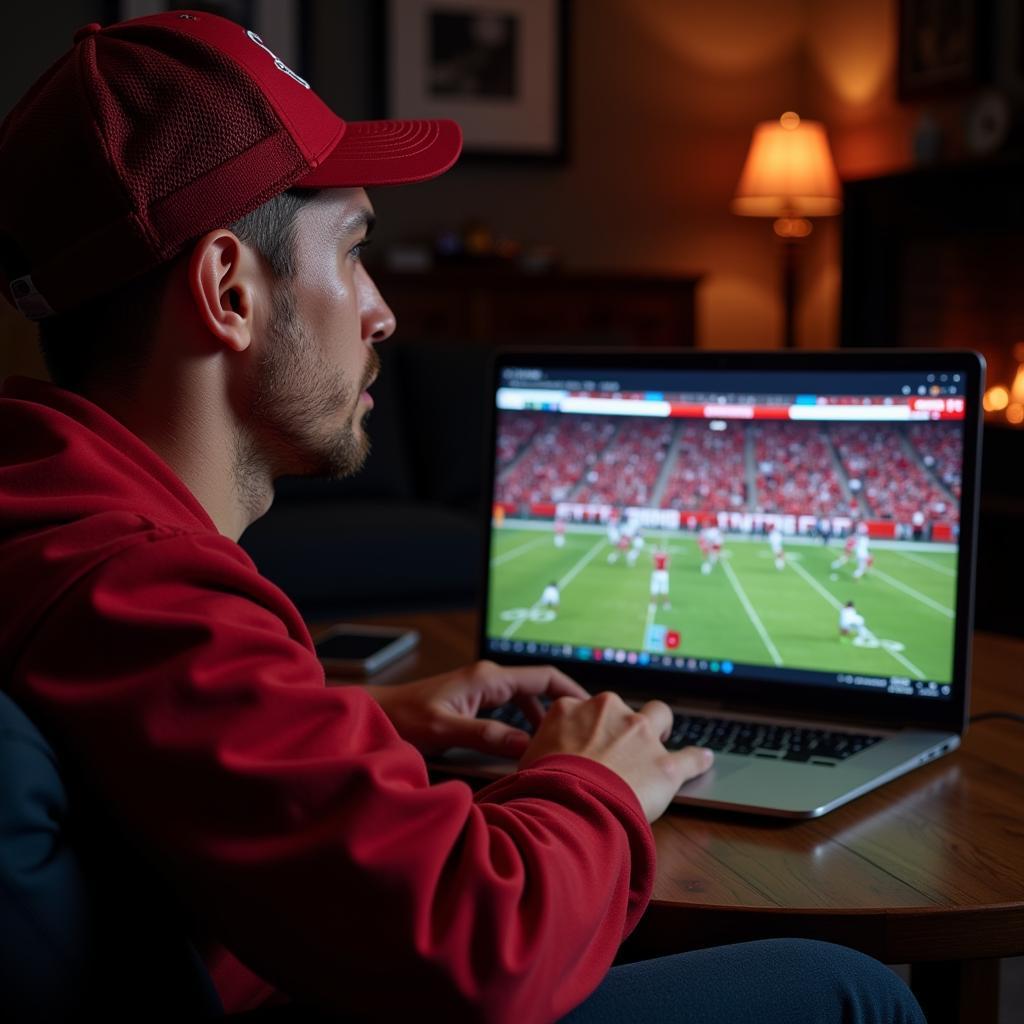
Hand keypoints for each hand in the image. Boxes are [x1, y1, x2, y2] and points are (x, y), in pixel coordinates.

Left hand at [363, 660, 587, 756]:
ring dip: (541, 720)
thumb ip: (486, 735)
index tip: (593, 709)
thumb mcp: (446, 730)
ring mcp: (481, 689)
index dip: (571, 691)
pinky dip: (522, 726)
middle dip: (560, 710)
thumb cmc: (403, 718)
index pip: (543, 676)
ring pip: (525, 701)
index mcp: (488, 677)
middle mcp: (488, 678)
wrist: (375, 715)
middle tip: (579, 735)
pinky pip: (509, 709)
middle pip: (539, 689)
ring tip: (557, 745)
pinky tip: (525, 747)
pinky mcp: (473, 702)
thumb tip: (527, 746)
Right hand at [519, 692, 712, 822]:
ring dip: (659, 730)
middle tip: (618, 752)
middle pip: (623, 708)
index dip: (589, 728)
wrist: (566, 805)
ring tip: (656, 750)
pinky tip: (705, 760)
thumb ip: (540, 750)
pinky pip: (691, 756)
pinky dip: (698, 759)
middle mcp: (607, 711)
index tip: (589, 743)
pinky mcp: (665, 764)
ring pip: (660, 717)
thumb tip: (536, 762)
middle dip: (623, 726)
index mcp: (571, 708)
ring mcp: (639, 734)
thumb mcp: (527, 759)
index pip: (584, 709)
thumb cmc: (541, 787)